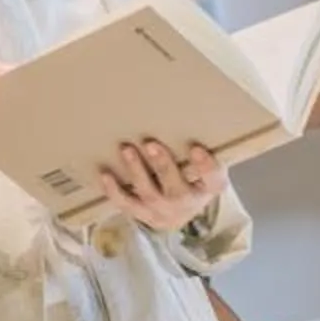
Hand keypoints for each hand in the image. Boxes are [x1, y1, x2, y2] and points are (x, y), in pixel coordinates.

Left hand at [101, 138, 222, 233]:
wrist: (184, 207)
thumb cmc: (194, 171)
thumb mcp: (205, 159)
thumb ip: (201, 141)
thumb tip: (188, 105)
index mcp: (210, 188)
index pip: (213, 179)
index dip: (206, 166)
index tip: (195, 148)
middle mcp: (189, 204)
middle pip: (177, 191)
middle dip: (163, 166)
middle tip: (150, 144)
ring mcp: (165, 212)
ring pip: (150, 196)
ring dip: (136, 172)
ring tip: (126, 150)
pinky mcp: (144, 215)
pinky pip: (127, 205)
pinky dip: (115, 191)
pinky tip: (106, 174)